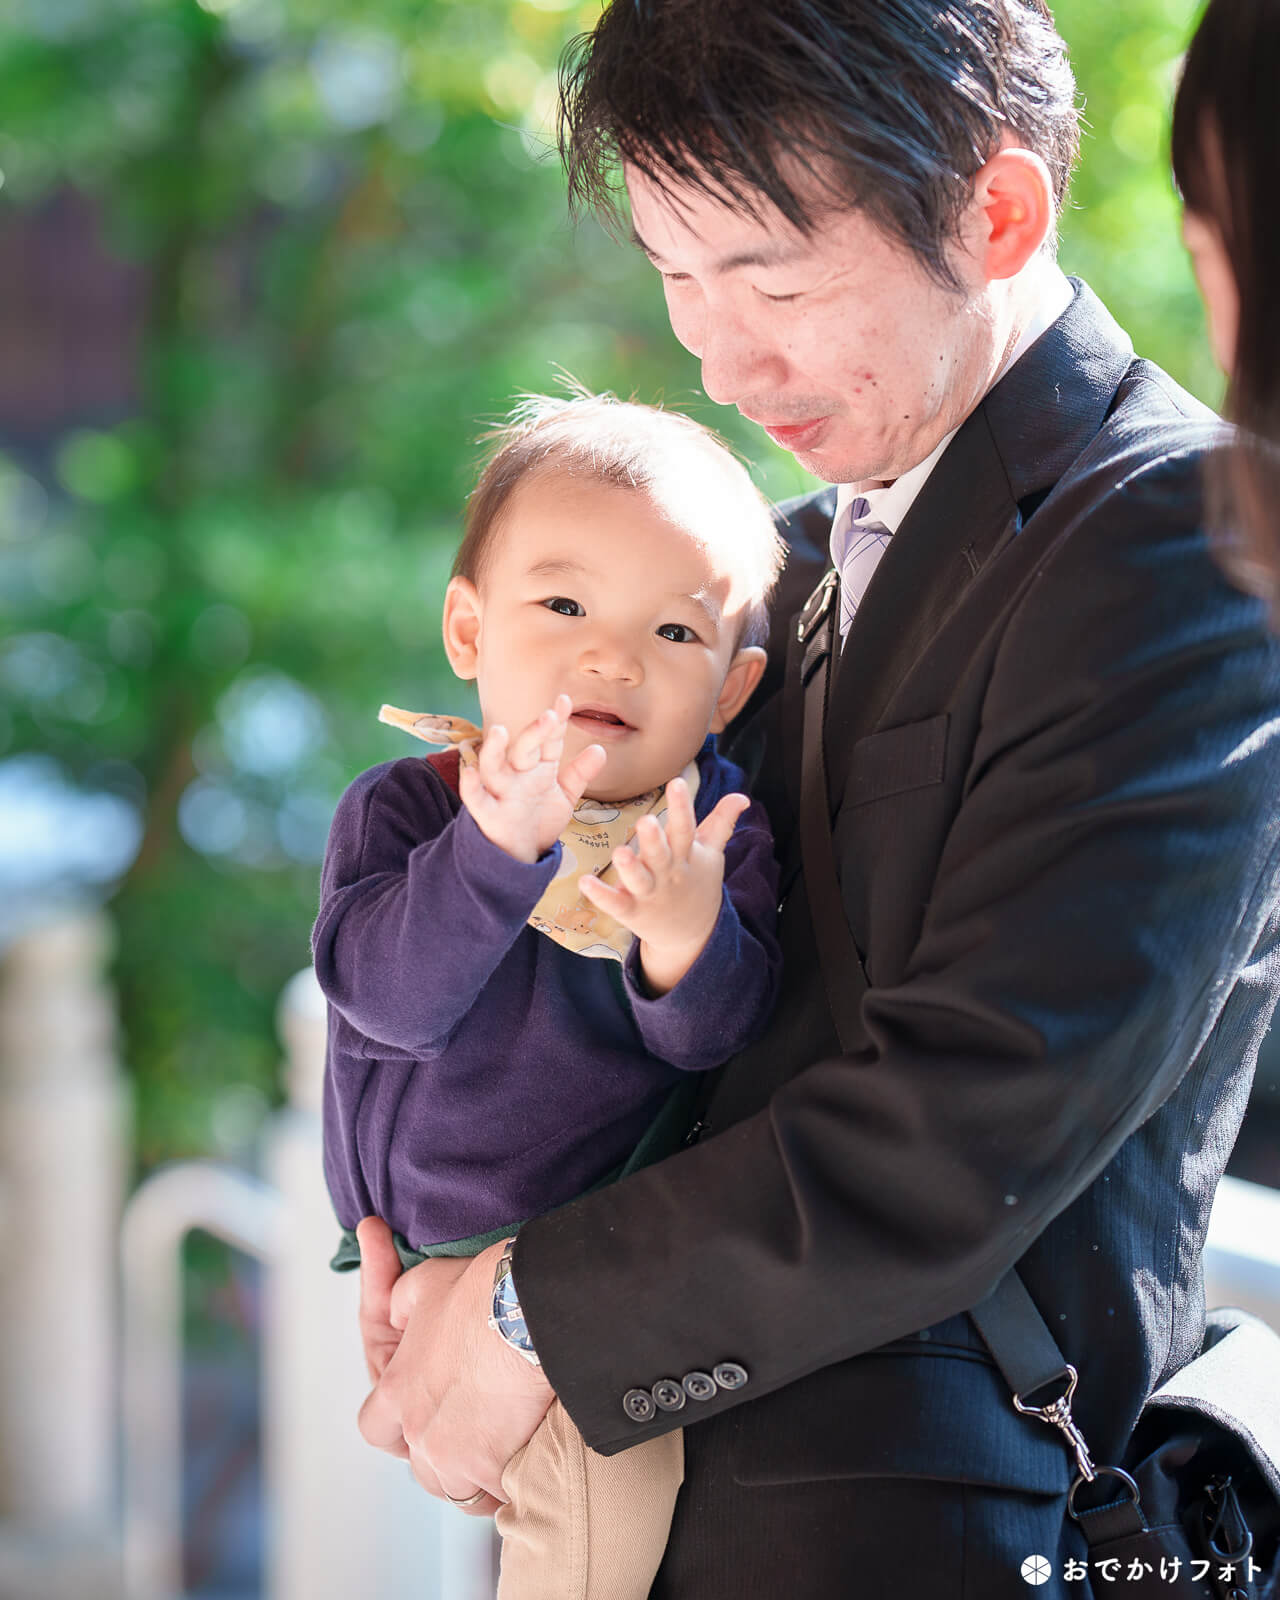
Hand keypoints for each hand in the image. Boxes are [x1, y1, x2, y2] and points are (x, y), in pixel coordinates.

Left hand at [357, 1240, 553, 1515]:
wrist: (533, 1309)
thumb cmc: (484, 1291)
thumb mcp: (427, 1281)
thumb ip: (400, 1302)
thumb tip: (397, 1314)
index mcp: (399, 1391)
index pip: (375, 1428)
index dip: (395, 1427)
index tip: (418, 1422)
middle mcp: (421, 1431)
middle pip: (421, 1470)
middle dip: (442, 1458)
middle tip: (470, 1437)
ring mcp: (457, 1457)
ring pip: (458, 1489)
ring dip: (475, 1475)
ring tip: (501, 1452)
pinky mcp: (495, 1469)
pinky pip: (499, 1493)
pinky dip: (510, 1483)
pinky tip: (526, 1461)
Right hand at [459, 694, 606, 863]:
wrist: (521, 855)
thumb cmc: (539, 819)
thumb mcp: (564, 796)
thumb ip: (580, 773)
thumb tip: (600, 749)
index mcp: (538, 767)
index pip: (548, 740)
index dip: (557, 721)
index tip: (565, 701)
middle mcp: (518, 774)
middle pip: (524, 749)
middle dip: (535, 732)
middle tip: (550, 716)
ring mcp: (501, 792)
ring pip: (493, 767)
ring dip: (494, 750)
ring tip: (499, 732)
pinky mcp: (489, 814)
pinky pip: (476, 799)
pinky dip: (471, 786)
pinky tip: (471, 771)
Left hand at [579, 776, 750, 993]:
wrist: (692, 935)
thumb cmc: (698, 884)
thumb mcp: (712, 854)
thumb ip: (721, 823)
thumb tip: (742, 796)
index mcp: (687, 856)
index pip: (686, 829)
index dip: (682, 807)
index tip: (676, 782)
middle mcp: (669, 874)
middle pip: (662, 855)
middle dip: (655, 839)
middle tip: (646, 821)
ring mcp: (651, 894)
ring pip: (640, 880)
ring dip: (630, 868)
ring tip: (619, 852)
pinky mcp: (633, 912)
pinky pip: (616, 904)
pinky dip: (601, 895)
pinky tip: (585, 882)